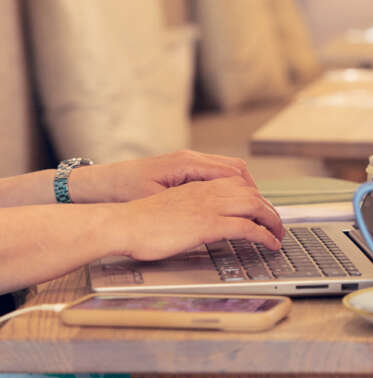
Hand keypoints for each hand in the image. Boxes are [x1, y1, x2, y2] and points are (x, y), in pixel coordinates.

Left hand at [69, 150, 259, 202]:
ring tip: (255, 214)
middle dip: (257, 195)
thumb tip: (220, 215)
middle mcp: (191, 159)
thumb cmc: (123, 193)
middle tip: (268, 218)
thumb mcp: (157, 203)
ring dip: (245, 191)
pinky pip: (217, 175)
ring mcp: (187, 163)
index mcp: (187, 164)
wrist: (99, 186)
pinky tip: (233, 206)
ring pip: (230, 172)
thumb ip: (191, 207)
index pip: (235, 175)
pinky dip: (231, 189)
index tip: (265, 215)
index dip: (255, 197)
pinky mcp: (183, 170)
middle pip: (238, 171)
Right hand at [111, 176, 284, 260]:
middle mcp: (206, 192)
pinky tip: (270, 245)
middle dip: (269, 209)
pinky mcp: (208, 224)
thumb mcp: (170, 210)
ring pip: (255, 206)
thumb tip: (198, 224)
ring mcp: (208, 206)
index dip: (254, 197)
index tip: (261, 212)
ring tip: (279, 235)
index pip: (237, 185)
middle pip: (251, 193)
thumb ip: (189, 211)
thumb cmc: (138, 223)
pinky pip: (247, 227)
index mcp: (196, 187)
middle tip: (276, 225)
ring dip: (273, 221)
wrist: (121, 224)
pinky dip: (264, 235)